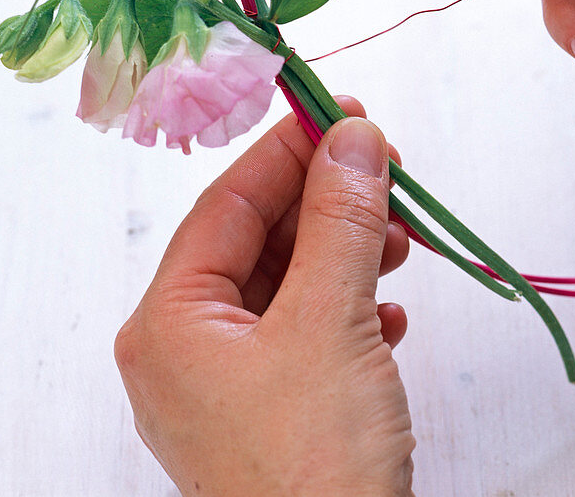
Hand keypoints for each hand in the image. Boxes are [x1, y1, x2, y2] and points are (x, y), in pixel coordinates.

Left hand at [115, 100, 415, 495]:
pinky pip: (308, 332)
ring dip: (349, 255)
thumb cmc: (315, 463)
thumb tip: (353, 136)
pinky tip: (391, 316)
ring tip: (403, 245)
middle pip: (258, 241)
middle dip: (328, 205)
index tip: (344, 112)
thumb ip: (342, 219)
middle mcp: (187, 350)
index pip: (228, 204)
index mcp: (171, 323)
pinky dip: (352, 309)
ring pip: (290, 285)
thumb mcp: (333, 320)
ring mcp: (229, 386)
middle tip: (387, 171)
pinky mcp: (273, 413)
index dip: (289, 151)